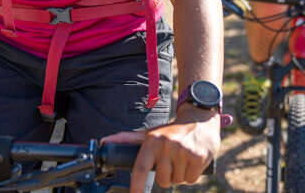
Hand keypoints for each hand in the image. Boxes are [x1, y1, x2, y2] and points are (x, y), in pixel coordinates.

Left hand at [101, 106, 220, 192]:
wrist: (199, 119)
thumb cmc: (171, 131)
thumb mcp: (151, 133)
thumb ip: (128, 139)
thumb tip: (105, 142)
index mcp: (152, 139)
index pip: (140, 168)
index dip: (136, 186)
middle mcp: (166, 144)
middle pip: (162, 180)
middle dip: (167, 176)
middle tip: (171, 161)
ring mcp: (182, 150)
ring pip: (177, 180)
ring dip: (179, 174)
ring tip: (182, 158)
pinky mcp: (197, 157)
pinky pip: (190, 180)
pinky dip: (191, 174)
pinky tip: (192, 160)